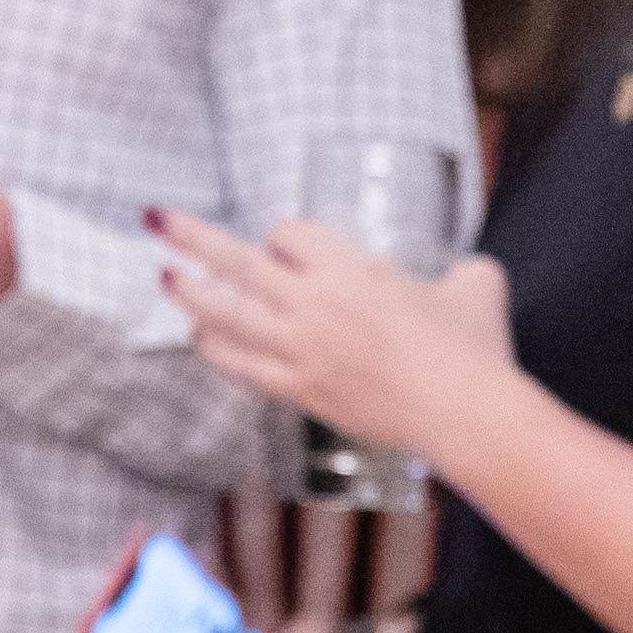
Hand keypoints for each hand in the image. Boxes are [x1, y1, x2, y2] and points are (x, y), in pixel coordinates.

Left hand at [152, 205, 514, 466]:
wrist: (465, 414)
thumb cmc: (473, 348)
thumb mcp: (476, 285)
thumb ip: (462, 273)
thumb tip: (466, 275)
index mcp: (352, 267)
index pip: (289, 233)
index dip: (286, 236)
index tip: (288, 245)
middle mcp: (316, 303)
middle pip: (237, 260)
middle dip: (192, 235)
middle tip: (157, 218)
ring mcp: (302, 349)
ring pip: (227, 314)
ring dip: (190, 293)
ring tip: (164, 276)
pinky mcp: (301, 391)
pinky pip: (243, 366)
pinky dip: (218, 351)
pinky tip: (201, 339)